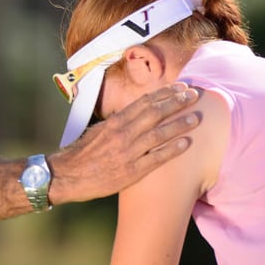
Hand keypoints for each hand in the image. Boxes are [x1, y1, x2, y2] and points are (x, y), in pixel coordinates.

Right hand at [48, 83, 199, 204]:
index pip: (144, 102)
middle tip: (194, 96)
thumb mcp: (97, 132)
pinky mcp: (130, 171)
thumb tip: (132, 115)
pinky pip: (156, 158)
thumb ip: (117, 124)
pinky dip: (172, 150)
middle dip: (177, 102)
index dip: (165, 94)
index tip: (180, 88)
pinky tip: (186, 143)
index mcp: (114, 122)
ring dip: (180, 124)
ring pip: (159, 133)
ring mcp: (127, 152)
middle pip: (155, 113)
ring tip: (197, 118)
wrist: (66, 176)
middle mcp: (122, 133)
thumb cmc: (81, 155)